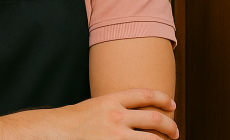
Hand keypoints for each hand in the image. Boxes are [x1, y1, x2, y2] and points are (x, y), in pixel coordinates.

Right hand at [60, 89, 178, 138]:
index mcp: (110, 101)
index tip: (171, 103)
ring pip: (152, 139)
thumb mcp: (93, 107)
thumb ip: (113, 108)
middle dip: (170, 125)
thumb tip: (131, 113)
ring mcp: (116, 136)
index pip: (144, 94)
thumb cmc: (71, 122)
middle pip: (154, 118)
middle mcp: (116, 117)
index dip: (162, 98)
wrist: (55, 132)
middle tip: (174, 131)